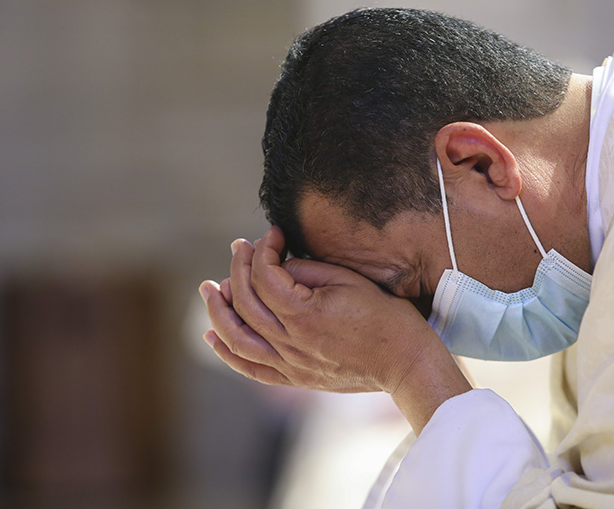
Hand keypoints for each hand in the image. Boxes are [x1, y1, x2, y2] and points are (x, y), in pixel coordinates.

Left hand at [200, 227, 470, 432]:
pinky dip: (227, 352)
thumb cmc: (385, 317)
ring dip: (218, 311)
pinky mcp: (295, 378)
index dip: (264, 248)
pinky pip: (250, 368)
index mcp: (304, 313)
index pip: (264, 275)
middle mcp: (290, 342)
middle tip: (238, 247)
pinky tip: (212, 335)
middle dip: (237, 268)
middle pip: (245, 302)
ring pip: (237, 338)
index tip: (273, 234)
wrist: (405, 362)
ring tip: (208, 289)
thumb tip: (280, 264)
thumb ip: (309, 271)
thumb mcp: (350, 282)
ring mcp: (290, 364)